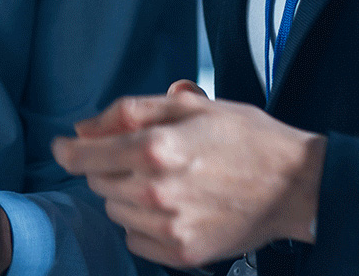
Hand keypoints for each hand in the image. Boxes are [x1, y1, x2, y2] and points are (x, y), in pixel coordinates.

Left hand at [51, 79, 325, 270]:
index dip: (68, 149)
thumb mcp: (190, 105)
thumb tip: (83, 128)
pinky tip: (171, 207)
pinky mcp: (182, 254)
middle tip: (142, 155)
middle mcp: (156, 191)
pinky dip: (143, 224)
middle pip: (98, 182)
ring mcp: (169, 227)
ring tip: (164, 180)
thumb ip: (130, 112)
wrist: (294, 185)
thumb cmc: (245, 137)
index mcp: (156, 148)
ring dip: (126, 195)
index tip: (64, 146)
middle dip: (108, 166)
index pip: (84, 156)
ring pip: (115, 211)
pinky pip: (136, 239)